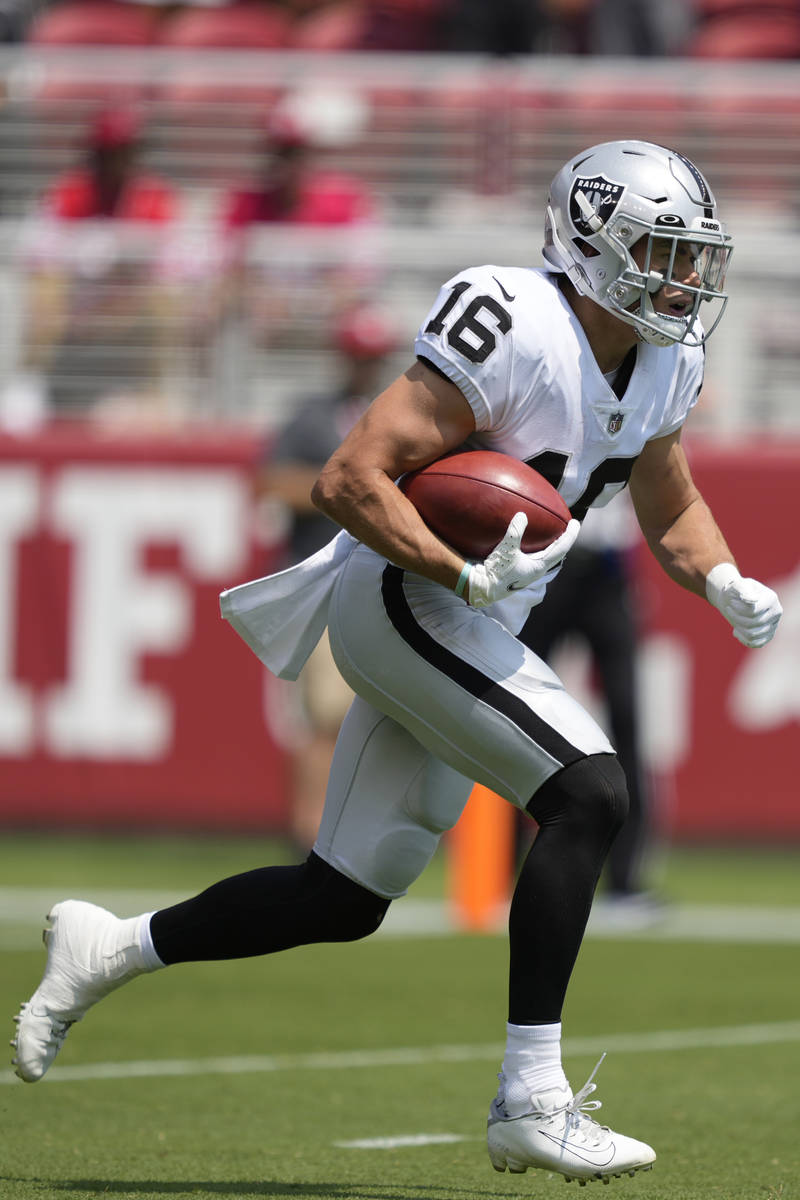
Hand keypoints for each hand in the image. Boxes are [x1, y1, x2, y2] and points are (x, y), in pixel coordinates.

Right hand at [466, 513, 580, 608]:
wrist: (483, 588)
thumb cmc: (496, 572)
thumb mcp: (506, 549)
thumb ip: (515, 531)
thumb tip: (522, 515)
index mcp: (539, 567)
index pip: (561, 548)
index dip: (570, 535)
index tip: (575, 522)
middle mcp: (537, 570)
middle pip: (557, 552)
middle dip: (564, 539)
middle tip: (568, 525)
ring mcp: (529, 571)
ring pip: (547, 555)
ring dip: (552, 544)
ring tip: (553, 532)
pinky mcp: (521, 570)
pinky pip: (535, 556)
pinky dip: (539, 546)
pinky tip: (531, 540)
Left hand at [705, 562, 781, 647]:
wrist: (734, 599)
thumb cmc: (735, 591)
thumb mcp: (736, 586)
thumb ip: (743, 590)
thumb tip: (753, 600)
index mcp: (772, 598)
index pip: (753, 612)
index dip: (738, 609)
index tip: (731, 602)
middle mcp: (776, 612)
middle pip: (753, 623)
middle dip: (736, 617)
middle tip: (729, 610)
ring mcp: (774, 625)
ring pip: (753, 635)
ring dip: (738, 628)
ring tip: (733, 619)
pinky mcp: (768, 635)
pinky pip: (756, 644)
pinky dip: (743, 639)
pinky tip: (737, 631)